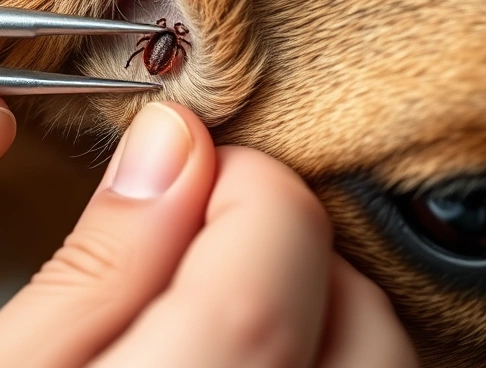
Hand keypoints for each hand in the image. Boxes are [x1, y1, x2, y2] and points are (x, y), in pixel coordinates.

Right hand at [0, 102, 416, 366]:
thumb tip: (172, 140)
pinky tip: (271, 350)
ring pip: (390, 362)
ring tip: (237, 299)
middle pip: (363, 322)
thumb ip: (94, 266)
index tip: (199, 170)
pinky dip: (344, 355)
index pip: (271, 271)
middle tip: (214, 240)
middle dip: (299, 251)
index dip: (249, 191)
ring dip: (332, 306)